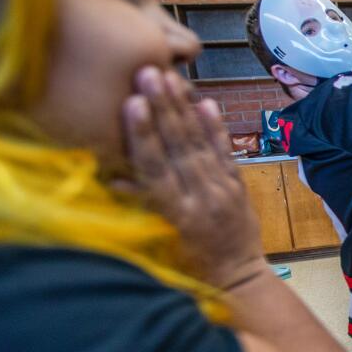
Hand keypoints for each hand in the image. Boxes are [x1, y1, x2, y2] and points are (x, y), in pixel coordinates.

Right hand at [121, 66, 268, 289]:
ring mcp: (223, 190)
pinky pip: (226, 152)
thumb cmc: (188, 267)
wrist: (238, 279)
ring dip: (184, 108)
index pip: (156, 168)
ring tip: (169, 78)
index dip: (144, 135)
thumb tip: (114, 180)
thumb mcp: (159, 243)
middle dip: (163, 108)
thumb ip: (141, 209)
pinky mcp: (238, 186)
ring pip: (201, 144)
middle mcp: (202, 198)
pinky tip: (207, 103)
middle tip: (149, 72)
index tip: (133, 103)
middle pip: (179, 147)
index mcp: (177, 214)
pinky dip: (216, 128)